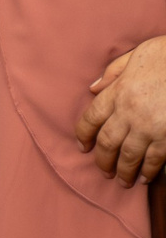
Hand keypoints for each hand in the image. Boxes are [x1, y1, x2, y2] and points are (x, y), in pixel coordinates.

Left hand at [77, 34, 165, 183]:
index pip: (91, 118)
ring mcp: (150, 126)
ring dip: (124, 171)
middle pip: (107, 142)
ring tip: (123, 181)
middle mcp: (130, 112)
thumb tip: (93, 88)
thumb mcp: (135, 55)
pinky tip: (145, 177)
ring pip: (129, 155)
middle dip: (103, 161)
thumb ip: (113, 72)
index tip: (82, 147)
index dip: (83, 135)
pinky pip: (155, 159)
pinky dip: (149, 171)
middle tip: (104, 171)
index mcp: (118, 91)